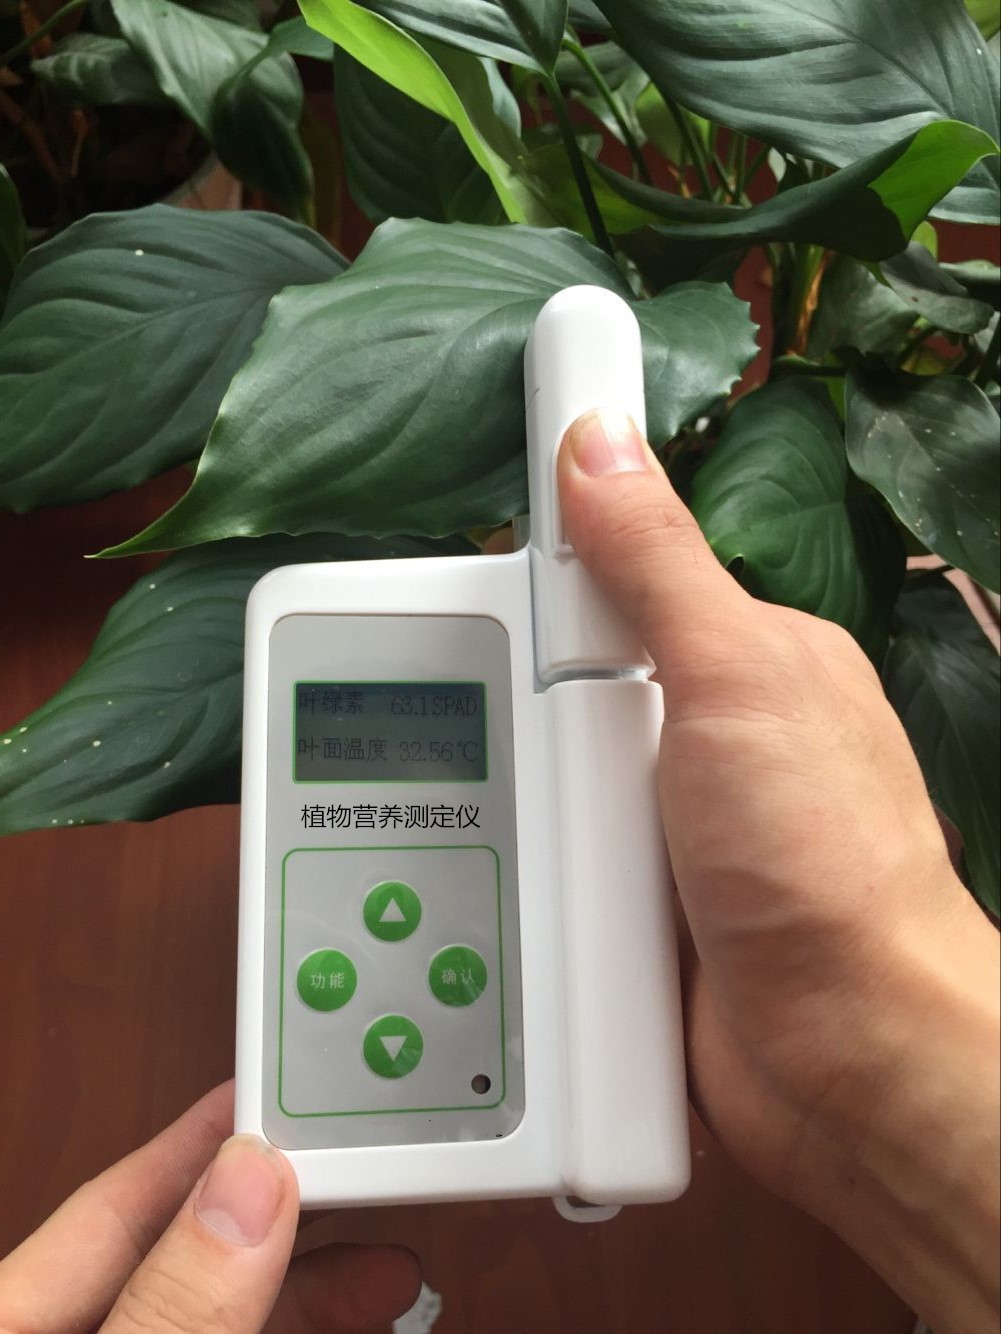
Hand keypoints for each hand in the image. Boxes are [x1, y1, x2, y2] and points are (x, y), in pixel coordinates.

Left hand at [0, 1082, 419, 1331]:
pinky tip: (353, 1311)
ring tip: (389, 1261)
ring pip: (224, 1306)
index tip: (294, 1085)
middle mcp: (71, 1332)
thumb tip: (249, 1187)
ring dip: (312, 1278)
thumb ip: (170, 1305)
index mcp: (13, 1317)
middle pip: (187, 1248)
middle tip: (374, 1168)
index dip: (211, 1135)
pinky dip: (298, 1326)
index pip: (116, 1200)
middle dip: (290, 1208)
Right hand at [558, 408, 999, 1333]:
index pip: (613, 569)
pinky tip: (505, 875)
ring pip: (538, 776)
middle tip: (543, 745)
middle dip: (518, 707)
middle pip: (554, 680)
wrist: (840, 1065)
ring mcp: (659, 824)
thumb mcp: (738, 681)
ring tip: (542, 835)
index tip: (498, 487)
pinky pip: (542, 861)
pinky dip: (518, 864)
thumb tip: (599, 445)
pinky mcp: (625, 904)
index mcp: (738, 657)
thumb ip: (657, 568)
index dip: (547, 543)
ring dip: (516, 802)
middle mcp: (697, 736)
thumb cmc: (828, 869)